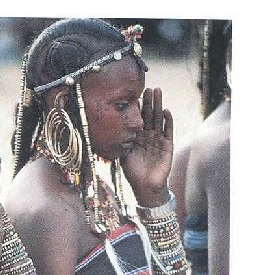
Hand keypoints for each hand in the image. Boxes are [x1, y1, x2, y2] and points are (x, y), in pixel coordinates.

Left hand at [121, 88, 173, 205]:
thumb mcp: (122, 154)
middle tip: (149, 87)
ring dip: (158, 105)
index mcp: (137, 137)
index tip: (135, 94)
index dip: (138, 107)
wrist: (145, 186)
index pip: (138, 119)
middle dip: (149, 101)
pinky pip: (167, 131)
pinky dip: (167, 121)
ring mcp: (158, 139)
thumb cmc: (133, 172)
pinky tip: (166, 111)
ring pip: (158, 119)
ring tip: (158, 92)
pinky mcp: (167, 145)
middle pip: (149, 115)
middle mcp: (148, 136)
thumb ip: (119, 142)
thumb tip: (106, 131)